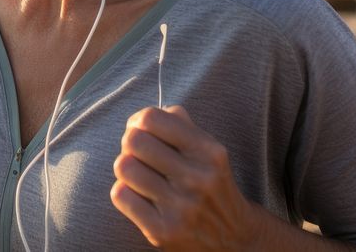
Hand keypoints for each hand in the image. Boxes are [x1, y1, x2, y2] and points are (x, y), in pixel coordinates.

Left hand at [110, 105, 255, 249]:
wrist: (235, 240)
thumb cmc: (211, 185)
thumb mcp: (209, 151)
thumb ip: (180, 124)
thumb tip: (144, 116)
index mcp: (209, 152)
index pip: (151, 118)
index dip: (138, 120)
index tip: (141, 130)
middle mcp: (197, 178)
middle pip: (133, 140)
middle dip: (130, 144)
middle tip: (139, 155)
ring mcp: (180, 207)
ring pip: (123, 166)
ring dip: (126, 169)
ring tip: (140, 176)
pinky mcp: (163, 231)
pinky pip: (120, 195)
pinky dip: (124, 192)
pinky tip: (139, 196)